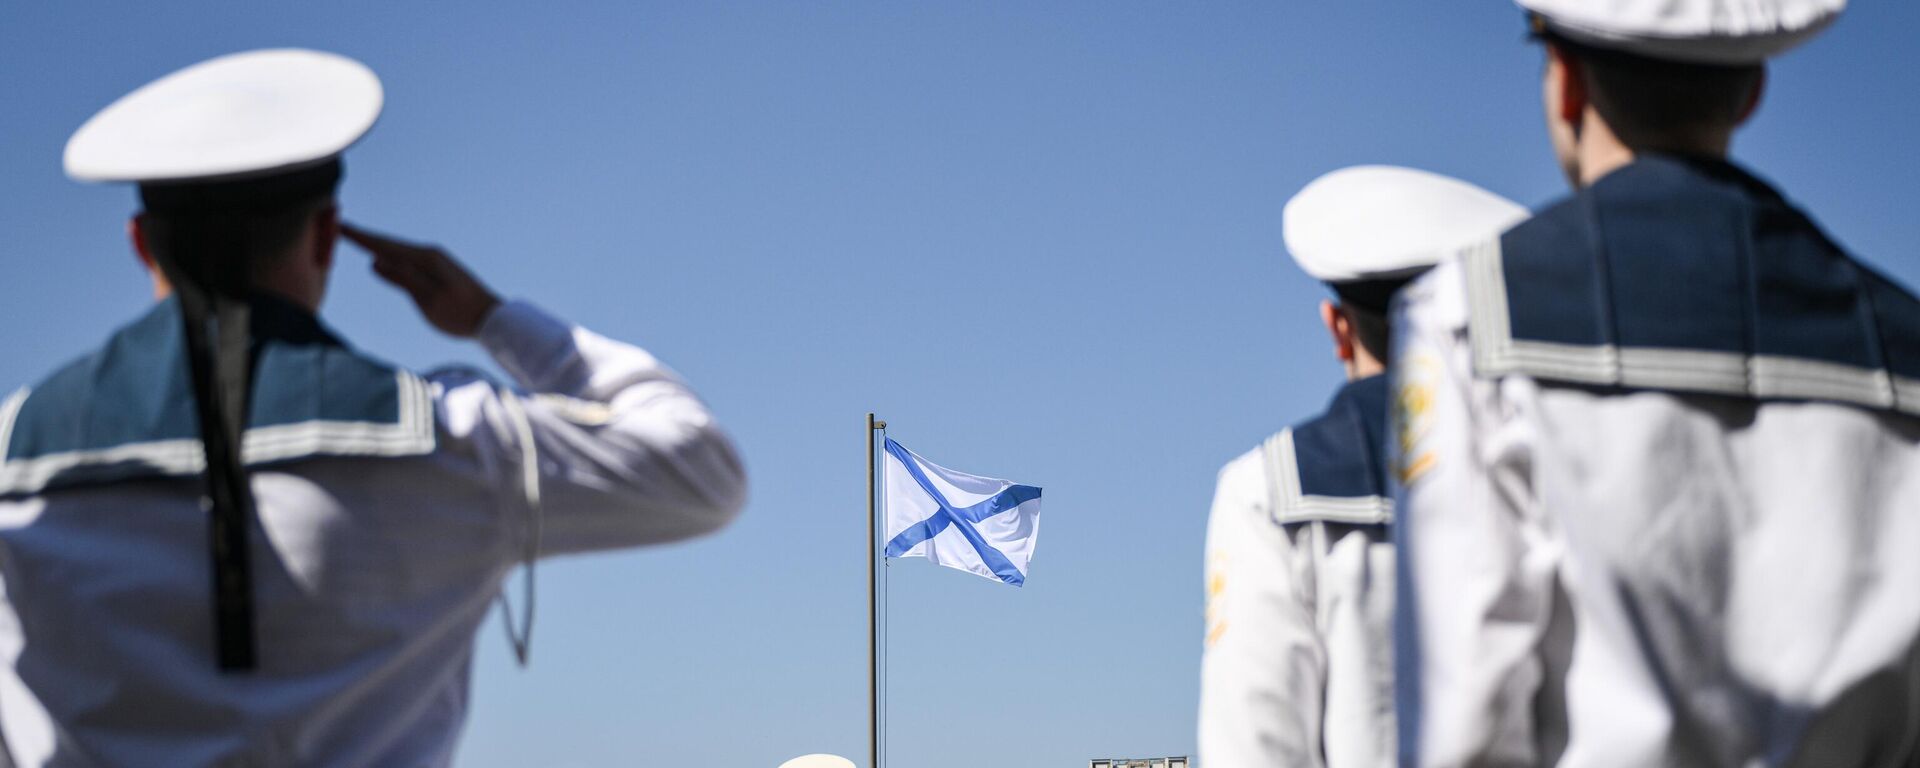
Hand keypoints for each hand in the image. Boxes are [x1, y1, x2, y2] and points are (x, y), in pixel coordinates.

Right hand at [342, 222, 501, 337]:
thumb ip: (402, 278)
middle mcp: (430, 255)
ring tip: (357, 239)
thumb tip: (375, 261)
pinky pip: (407, 258)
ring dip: (377, 244)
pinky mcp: (439, 271)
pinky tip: (386, 257)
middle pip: (390, 244)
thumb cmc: (461, 313)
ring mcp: (435, 262)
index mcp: (426, 259)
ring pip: (399, 251)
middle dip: (365, 237)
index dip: (361, 238)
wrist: (493, 319)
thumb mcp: (428, 298)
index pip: (385, 246)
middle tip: (341, 227)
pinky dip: (391, 254)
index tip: (340, 226)